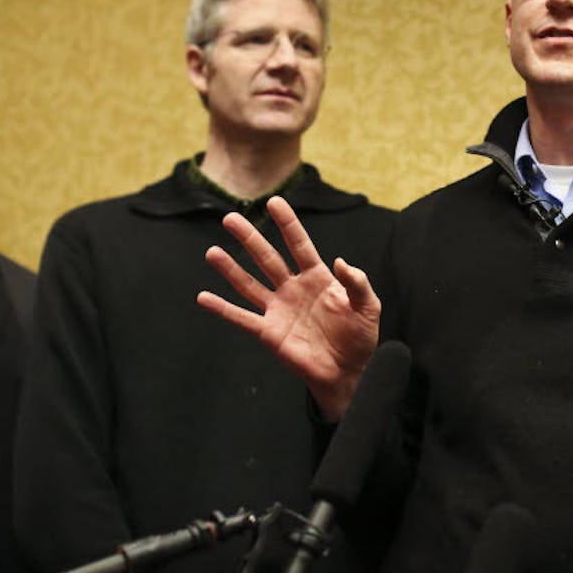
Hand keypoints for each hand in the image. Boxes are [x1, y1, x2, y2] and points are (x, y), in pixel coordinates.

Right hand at [197, 196, 379, 420]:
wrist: (349, 371)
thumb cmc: (360, 336)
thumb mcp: (368, 306)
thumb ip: (357, 283)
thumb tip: (340, 261)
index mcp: (318, 278)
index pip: (299, 244)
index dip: (287, 223)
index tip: (273, 201)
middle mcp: (293, 289)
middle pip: (268, 258)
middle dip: (250, 238)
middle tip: (230, 218)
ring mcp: (279, 310)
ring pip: (249, 284)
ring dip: (230, 269)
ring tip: (212, 252)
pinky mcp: (269, 333)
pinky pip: (242, 318)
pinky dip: (222, 308)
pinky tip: (204, 297)